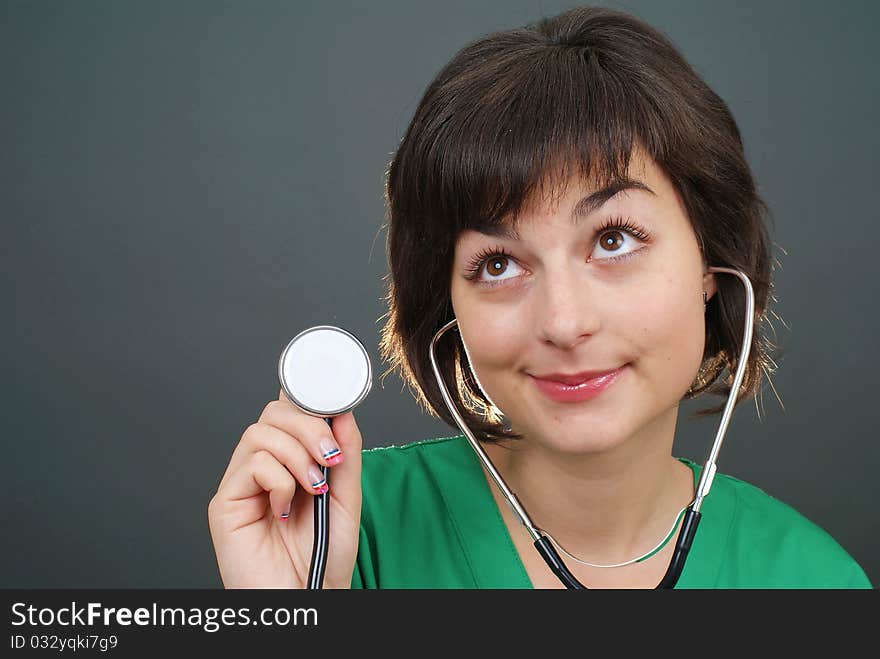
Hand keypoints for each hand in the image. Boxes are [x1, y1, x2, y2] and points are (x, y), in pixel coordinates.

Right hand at [207, 389, 362, 587]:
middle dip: (308, 426)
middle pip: (273, 413)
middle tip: (330, 457)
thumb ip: (345, 455)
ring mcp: (240, 483)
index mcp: (288, 461)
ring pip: (261, 432)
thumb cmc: (322, 556)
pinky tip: (285, 509)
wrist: (308, 597)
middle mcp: (260, 466)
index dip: (307, 398)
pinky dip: (280, 481)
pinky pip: (252, 463)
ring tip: (314, 487)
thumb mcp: (345, 497)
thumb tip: (343, 413)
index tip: (335, 403)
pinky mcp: (225, 503)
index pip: (288, 411)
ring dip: (298, 455)